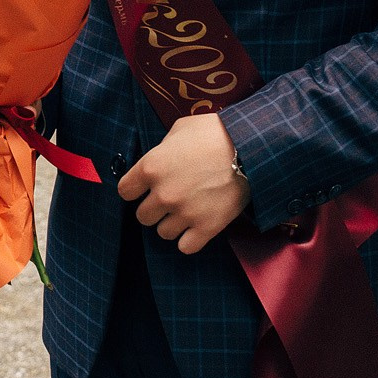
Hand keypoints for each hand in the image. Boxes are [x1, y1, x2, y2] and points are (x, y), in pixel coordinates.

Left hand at [116, 112, 248, 255]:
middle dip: (154, 208)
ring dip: (172, 223)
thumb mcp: (180, 129)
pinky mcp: (207, 227)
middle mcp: (163, 193)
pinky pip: (185, 247)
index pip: (125, 191)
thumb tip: (159, 160)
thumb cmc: (214, 133)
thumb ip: (162, 148)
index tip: (145, 187)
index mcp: (151, 167)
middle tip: (171, 198)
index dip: (135, 189)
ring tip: (187, 210)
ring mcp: (185, 213)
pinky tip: (197, 225)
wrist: (251, 147)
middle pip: (143, 216)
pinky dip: (190, 239)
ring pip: (163, 233)